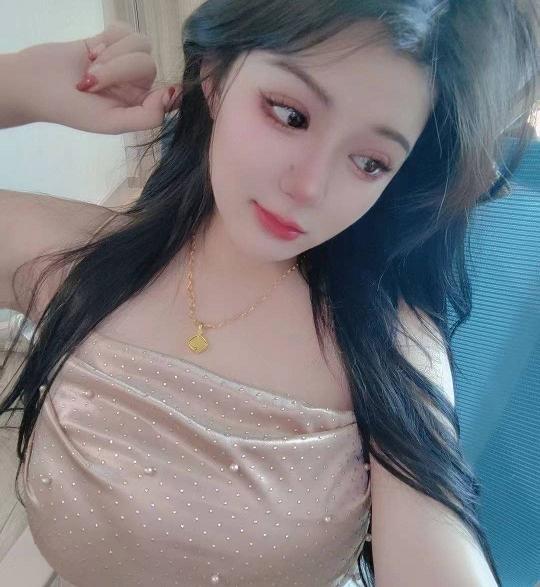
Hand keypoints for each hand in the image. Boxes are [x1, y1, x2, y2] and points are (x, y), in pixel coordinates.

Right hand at [19, 21, 181, 133]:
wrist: (35, 84)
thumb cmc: (73, 110)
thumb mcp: (111, 122)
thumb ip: (146, 117)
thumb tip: (169, 98)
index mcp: (140, 106)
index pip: (169, 96)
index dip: (169, 91)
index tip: (166, 91)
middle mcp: (137, 83)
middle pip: (148, 64)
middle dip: (119, 69)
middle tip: (91, 81)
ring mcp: (125, 60)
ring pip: (139, 44)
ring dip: (111, 54)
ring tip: (90, 68)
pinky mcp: (111, 39)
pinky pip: (125, 30)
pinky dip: (107, 39)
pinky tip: (91, 53)